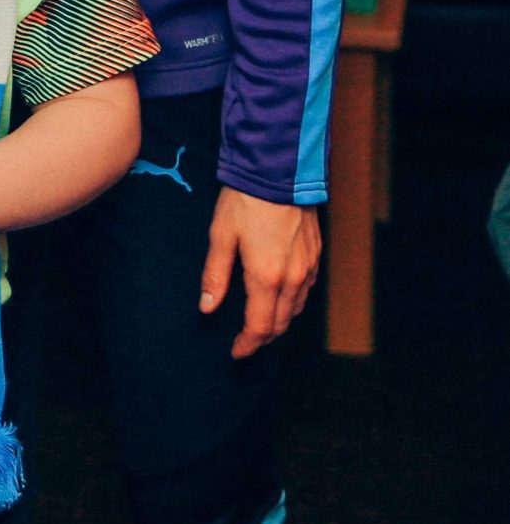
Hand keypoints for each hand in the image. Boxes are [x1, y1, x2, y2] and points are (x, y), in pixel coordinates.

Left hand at [199, 187, 319, 358]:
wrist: (279, 171)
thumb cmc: (246, 201)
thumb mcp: (221, 235)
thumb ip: (215, 275)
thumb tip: (207, 308)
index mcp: (267, 276)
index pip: (260, 326)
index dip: (248, 344)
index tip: (236, 352)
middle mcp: (293, 278)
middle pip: (281, 323)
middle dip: (263, 337)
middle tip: (246, 341)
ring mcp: (308, 267)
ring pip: (296, 309)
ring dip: (279, 321)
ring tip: (260, 322)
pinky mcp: (315, 255)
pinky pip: (306, 290)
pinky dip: (292, 302)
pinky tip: (279, 296)